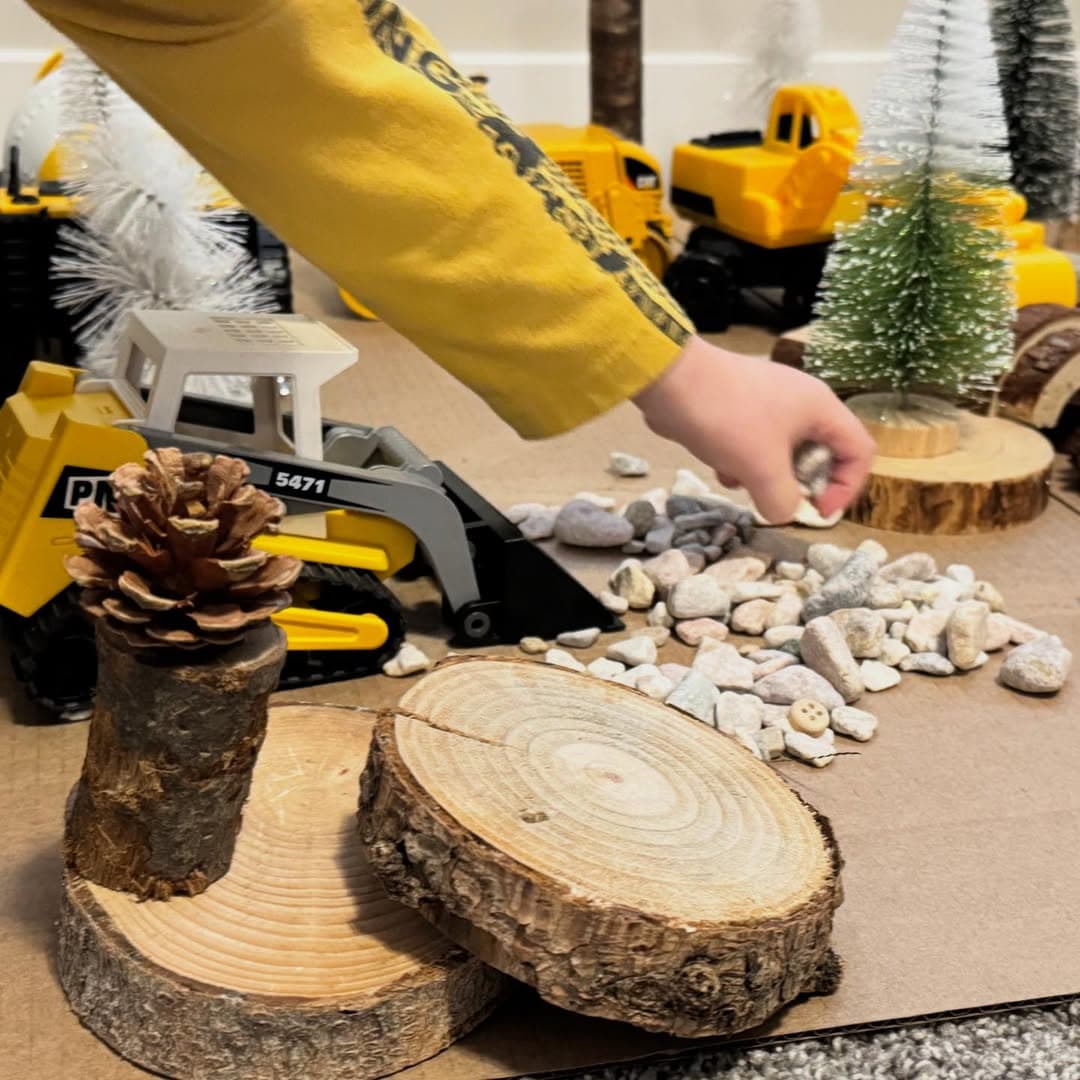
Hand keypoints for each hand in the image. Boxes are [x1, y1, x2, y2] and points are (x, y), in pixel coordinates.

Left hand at [633, 335, 874, 523]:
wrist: (671, 380)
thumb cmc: (728, 420)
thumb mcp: (762, 469)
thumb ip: (782, 501)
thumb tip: (783, 513)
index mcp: (821, 409)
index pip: (860, 451)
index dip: (847, 487)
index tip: (818, 510)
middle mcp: (802, 402)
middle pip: (821, 454)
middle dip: (799, 483)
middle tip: (777, 499)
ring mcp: (769, 403)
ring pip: (783, 454)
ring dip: (765, 476)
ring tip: (742, 480)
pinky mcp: (740, 409)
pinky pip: (754, 445)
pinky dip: (742, 462)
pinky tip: (721, 466)